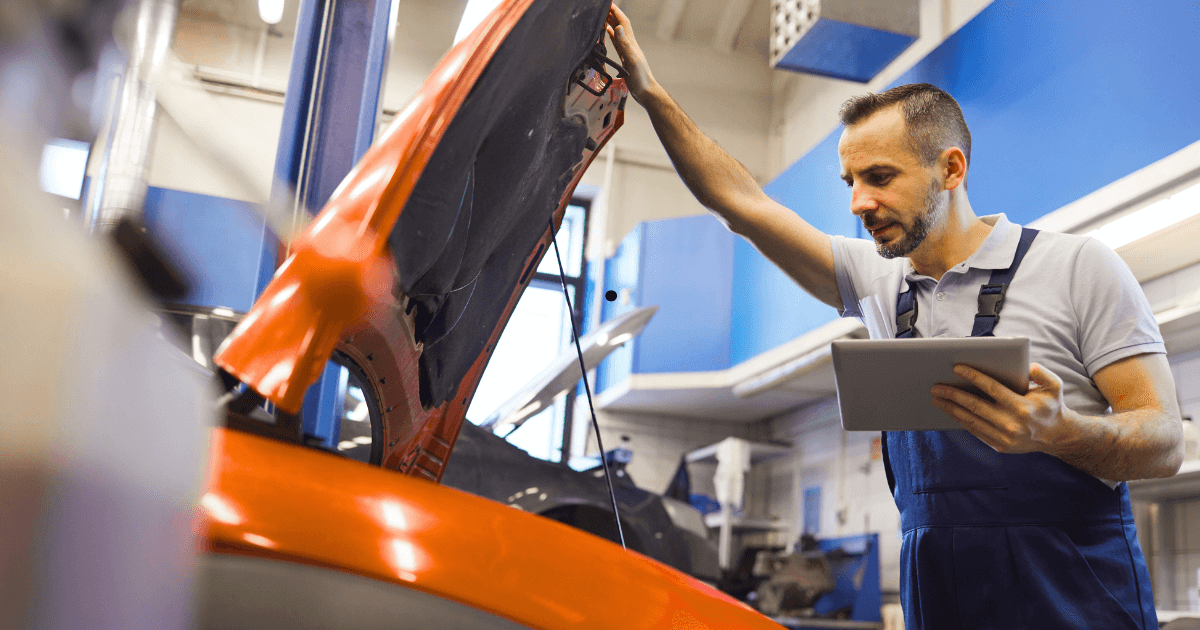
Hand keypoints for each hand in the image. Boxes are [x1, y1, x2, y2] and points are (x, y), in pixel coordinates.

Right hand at [605, 4, 656, 101]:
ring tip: (602, 16)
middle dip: (612, 14)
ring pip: (618, 32)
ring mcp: (628, 51)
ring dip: (611, 22)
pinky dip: (611, 35)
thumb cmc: (641, 79)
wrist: (646, 92)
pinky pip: (617, 43)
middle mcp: (630, 45)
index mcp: (631, 44)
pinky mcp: (625, 58)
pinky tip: (608, 34)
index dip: (616, 11)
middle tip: (602, 7)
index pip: (623, 22)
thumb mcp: (632, 61)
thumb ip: (625, 45)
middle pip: (620, 25)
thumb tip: (619, 28)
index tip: (608, 4)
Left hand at [930, 362, 1070, 453]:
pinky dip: (961, 421)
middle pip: (976, 406)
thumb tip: (1027, 366)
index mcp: (1023, 407)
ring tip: (937, 399)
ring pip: (972, 421)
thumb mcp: (1055, 386)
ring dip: (951, 409)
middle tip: (936, 386)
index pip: (992, 389)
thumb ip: (1042, 373)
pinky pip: (976, 432)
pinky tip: (951, 411)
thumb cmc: (1052, 406)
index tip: (957, 368)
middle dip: (953, 395)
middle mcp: (1012, 424)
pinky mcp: (1000, 446)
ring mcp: (1005, 438)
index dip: (974, 377)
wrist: (1057, 437)